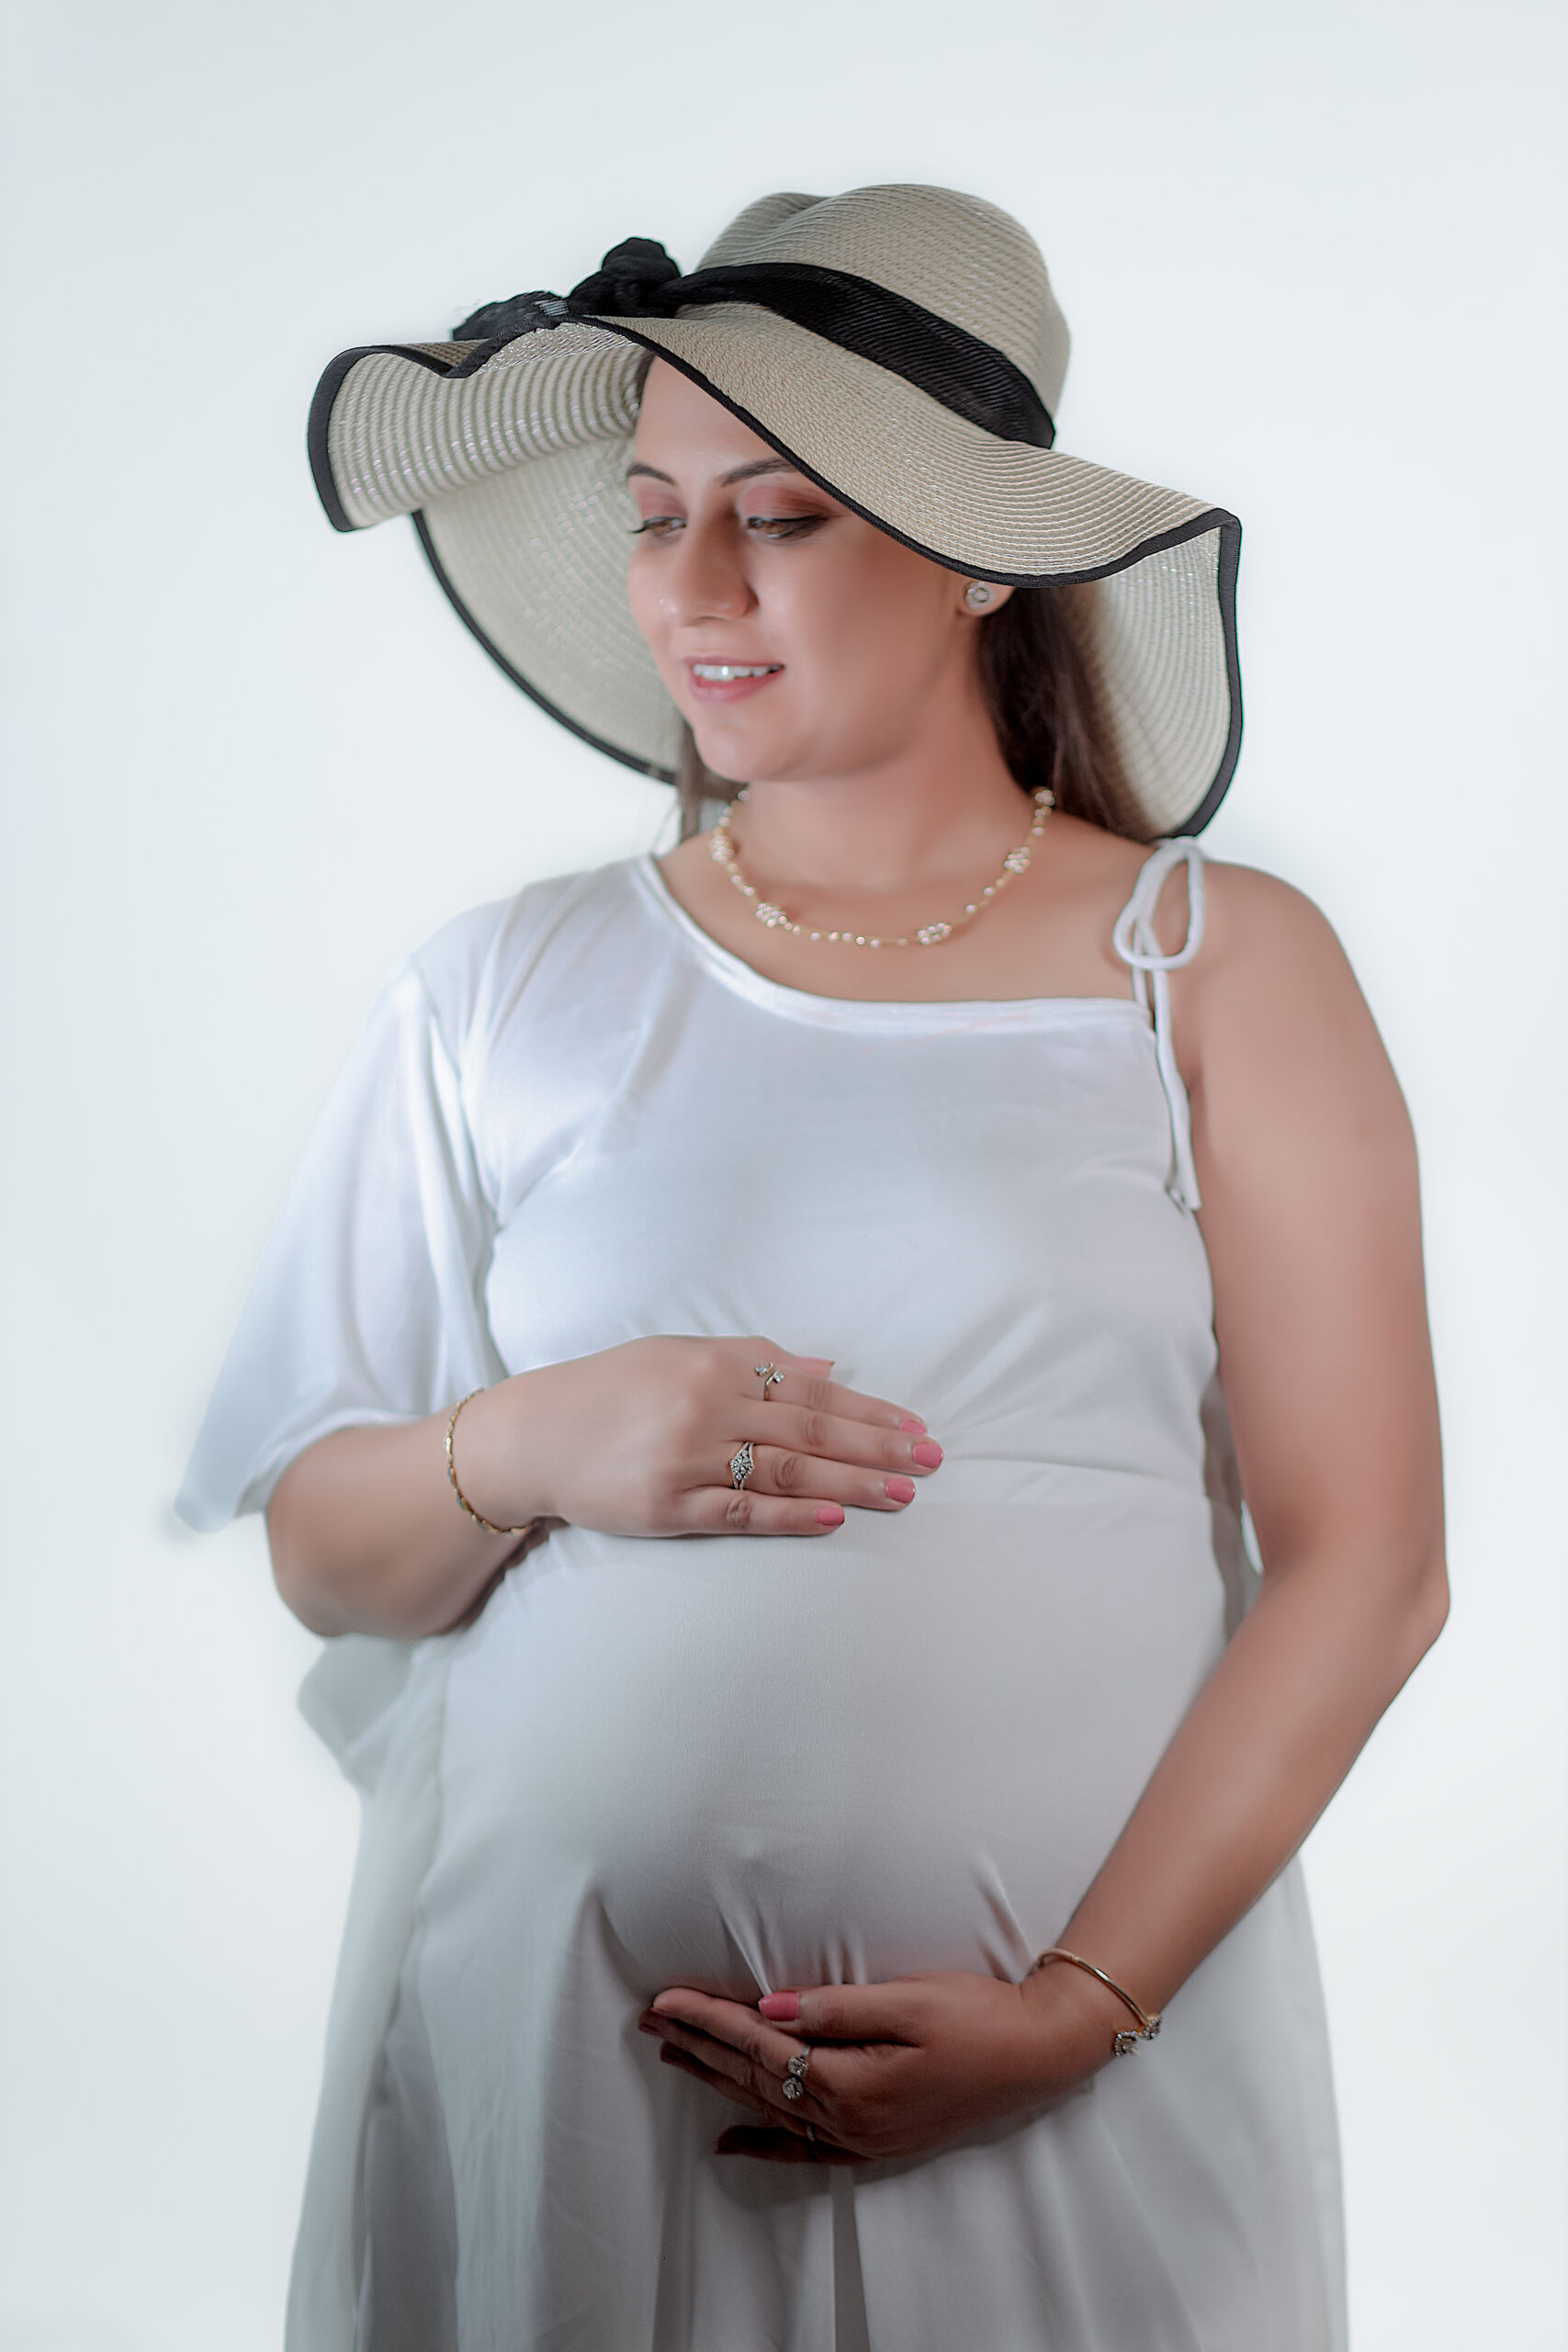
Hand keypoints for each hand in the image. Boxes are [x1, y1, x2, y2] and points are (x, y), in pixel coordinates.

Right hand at [453, 1336, 942, 1539]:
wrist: (535, 1435)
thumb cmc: (612, 1389)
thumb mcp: (680, 1353)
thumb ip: (756, 1357)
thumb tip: (829, 1366)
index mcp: (716, 1365)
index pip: (813, 1392)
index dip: (871, 1411)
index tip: (918, 1427)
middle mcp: (707, 1408)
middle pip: (811, 1430)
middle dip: (878, 1447)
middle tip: (932, 1462)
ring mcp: (688, 1460)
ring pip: (786, 1471)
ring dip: (851, 1482)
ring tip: (903, 1493)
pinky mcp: (668, 1508)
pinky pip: (741, 1513)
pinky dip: (791, 1514)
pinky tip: (833, 1517)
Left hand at [638, 1966, 1118, 2163]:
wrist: (1039, 2055)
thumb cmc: (979, 2017)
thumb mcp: (908, 1999)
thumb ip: (834, 2008)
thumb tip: (768, 2008)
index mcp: (850, 2082)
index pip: (758, 2046)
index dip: (707, 2019)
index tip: (663, 1998)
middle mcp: (847, 2120)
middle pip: (754, 2079)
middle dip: (699, 2046)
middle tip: (651, 2020)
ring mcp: (860, 2138)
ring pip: (770, 2109)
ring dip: (719, 2081)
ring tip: (676, 2056)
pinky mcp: (876, 2141)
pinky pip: (804, 2150)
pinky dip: (762, 2143)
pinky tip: (729, 2142)